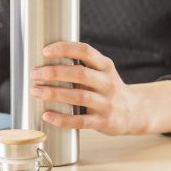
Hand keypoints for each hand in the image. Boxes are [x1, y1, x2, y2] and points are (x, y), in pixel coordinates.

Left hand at [30, 42, 147, 135]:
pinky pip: (80, 121)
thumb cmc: (107, 89)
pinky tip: (46, 115)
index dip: (65, 49)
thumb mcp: (101, 72)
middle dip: (54, 72)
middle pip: (80, 74)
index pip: (85, 51)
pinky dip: (62, 119)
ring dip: (54, 94)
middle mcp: (108, 83)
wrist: (135, 112)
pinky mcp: (104, 122)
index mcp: (105, 66)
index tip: (45, 51)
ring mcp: (107, 103)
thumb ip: (80, 66)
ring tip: (35, 92)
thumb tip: (45, 62)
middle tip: (35, 73)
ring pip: (79, 96)